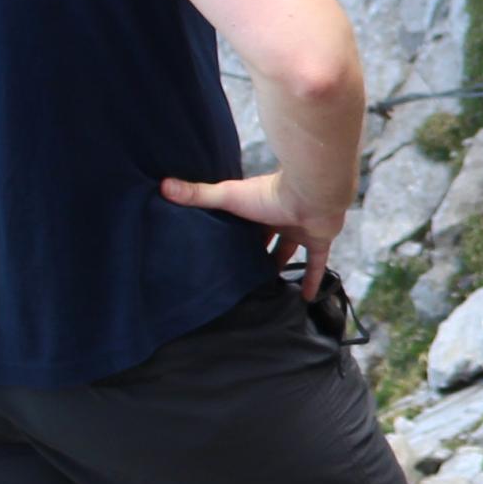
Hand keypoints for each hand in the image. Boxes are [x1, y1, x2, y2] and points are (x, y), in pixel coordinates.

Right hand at [162, 169, 345, 295]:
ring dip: (281, 264)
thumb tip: (163, 186)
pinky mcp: (319, 239)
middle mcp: (279, 216)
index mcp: (258, 205)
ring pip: (291, 249)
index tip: (222, 248)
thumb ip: (198, 194)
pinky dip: (313, 280)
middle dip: (257, 251)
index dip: (235, 232)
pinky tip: (305, 298)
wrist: (312, 193)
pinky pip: (318, 263)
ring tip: (269, 286)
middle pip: (267, 236)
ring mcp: (301, 228)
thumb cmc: (269, 194)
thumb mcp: (228, 196)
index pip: (244, 220)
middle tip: (243, 272)